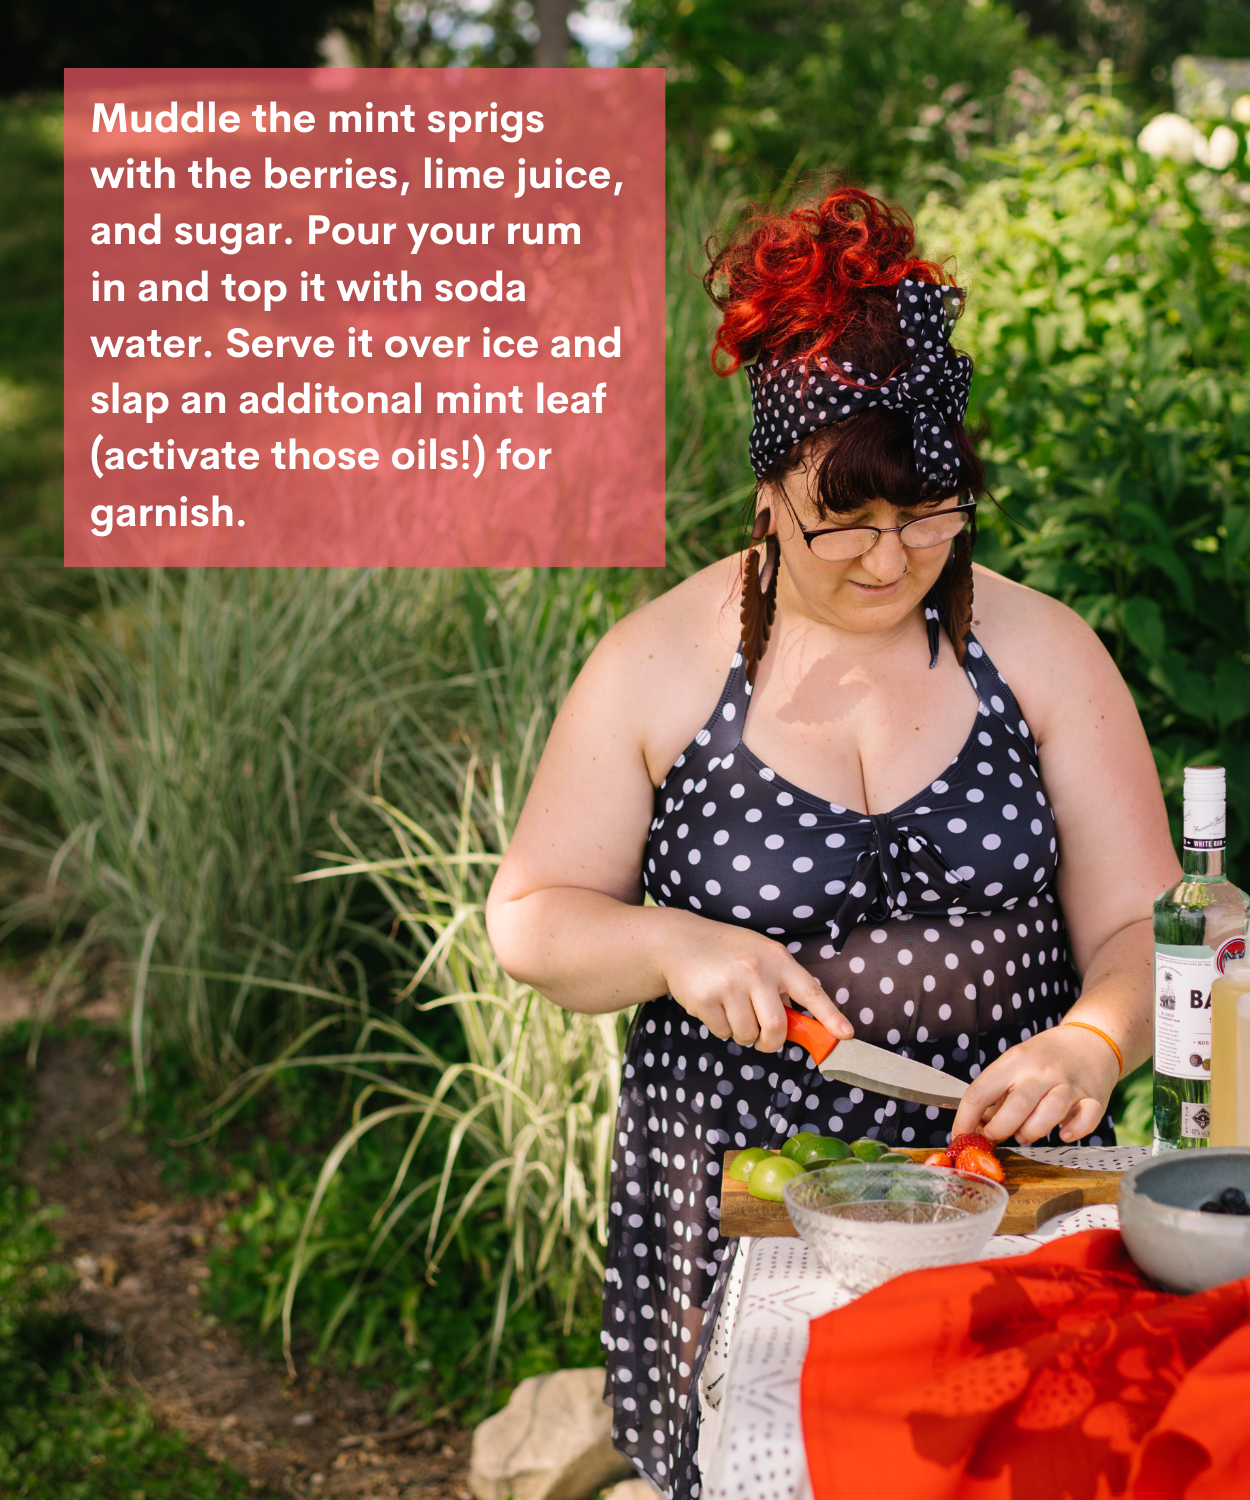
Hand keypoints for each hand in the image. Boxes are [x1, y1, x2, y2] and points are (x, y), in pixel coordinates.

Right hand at [661, 919, 853, 1052]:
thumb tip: (798, 1025)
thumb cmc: (727, 952)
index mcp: (777, 959)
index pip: (811, 992)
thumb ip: (781, 985)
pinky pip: (723, 1033)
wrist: (679, 941)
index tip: (845, 1036)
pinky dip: (721, 1028)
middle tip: (763, 1038)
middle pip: (776, 1027)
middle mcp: (756, 970)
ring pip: (747, 1035)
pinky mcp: (705, 999)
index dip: (830, 1017)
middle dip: (770, 1041)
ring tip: (731, 1008)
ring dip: (742, 1033)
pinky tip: (713, 1005)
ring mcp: (729, 984)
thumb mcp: (760, 956)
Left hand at [950, 1025, 1120, 1144]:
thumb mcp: (1015, 1064)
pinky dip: (1074, 1132)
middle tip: (994, 1136)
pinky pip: (1087, 1119)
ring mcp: (1069, 1085)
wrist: (1090, 1040)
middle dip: (998, 1130)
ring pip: (1049, 1112)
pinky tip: (1064, 1134)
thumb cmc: (1045, 1058)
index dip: (965, 1119)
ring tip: (1024, 1134)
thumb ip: (997, 1094)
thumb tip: (974, 1127)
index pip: (980, 1091)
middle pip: (1016, 1106)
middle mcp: (1041, 1071)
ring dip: (1032, 1132)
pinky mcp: (1094, 1099)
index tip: (959, 1137)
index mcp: (1015, 1061)